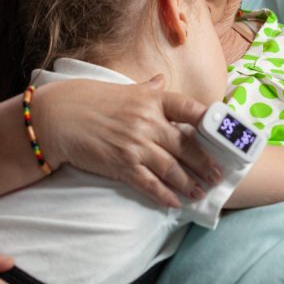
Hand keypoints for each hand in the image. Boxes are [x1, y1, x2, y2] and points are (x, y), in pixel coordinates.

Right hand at [38, 75, 221, 207]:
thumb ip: (148, 88)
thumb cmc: (92, 100)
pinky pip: (149, 183)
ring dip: (189, 183)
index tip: (223, 133)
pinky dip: (164, 195)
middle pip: (186, 145)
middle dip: (205, 163)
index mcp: (151, 99)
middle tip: (218, 175)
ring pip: (171, 168)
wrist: (60, 116)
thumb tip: (162, 80)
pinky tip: (174, 203)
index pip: (189, 108)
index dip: (209, 121)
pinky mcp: (122, 165)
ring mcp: (135, 145)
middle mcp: (147, 121)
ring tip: (201, 193)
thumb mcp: (124, 89)